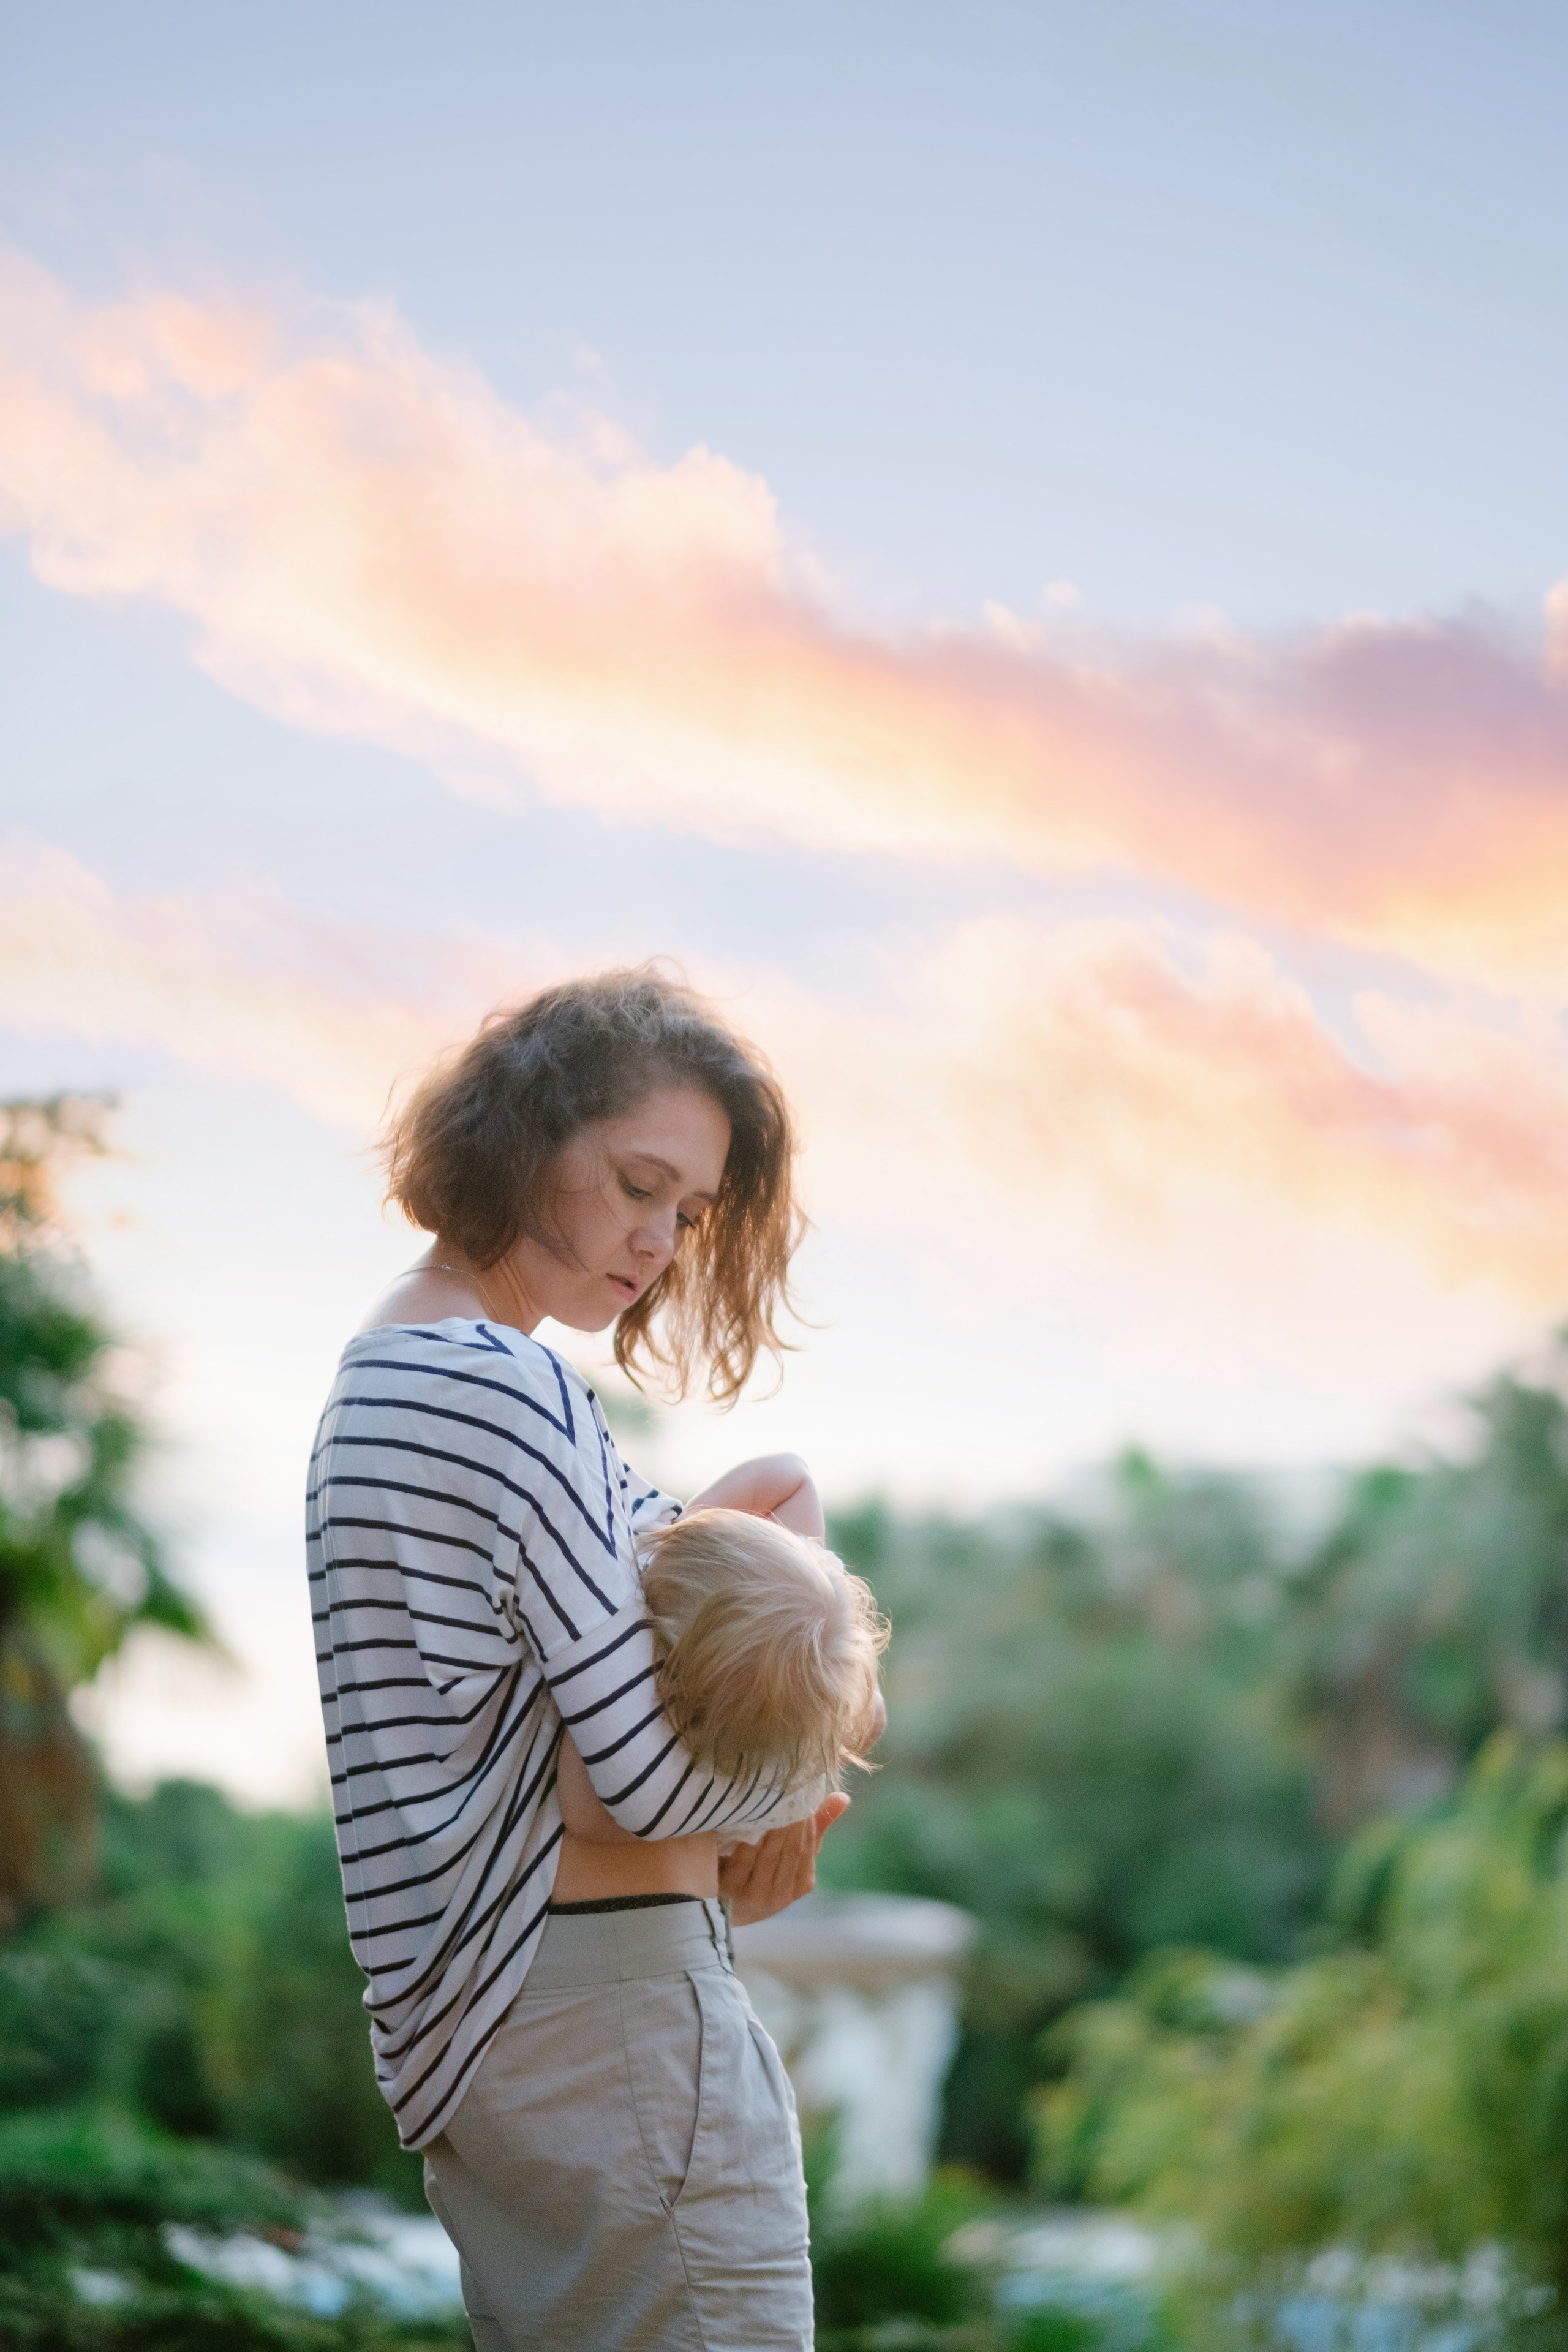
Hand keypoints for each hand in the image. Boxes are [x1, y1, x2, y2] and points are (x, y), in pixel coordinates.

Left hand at [719, 1792, 849, 1926]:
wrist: (720, 1905)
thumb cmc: (760, 1872)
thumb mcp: (789, 1853)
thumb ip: (815, 1826)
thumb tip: (843, 1797)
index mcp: (802, 1883)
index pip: (809, 1846)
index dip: (807, 1820)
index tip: (802, 1792)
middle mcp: (783, 1893)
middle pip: (792, 1849)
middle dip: (791, 1818)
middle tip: (787, 1787)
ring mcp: (758, 1895)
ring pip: (770, 1854)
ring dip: (771, 1825)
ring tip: (771, 1797)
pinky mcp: (733, 1891)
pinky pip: (744, 1860)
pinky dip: (749, 1838)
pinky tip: (748, 1818)